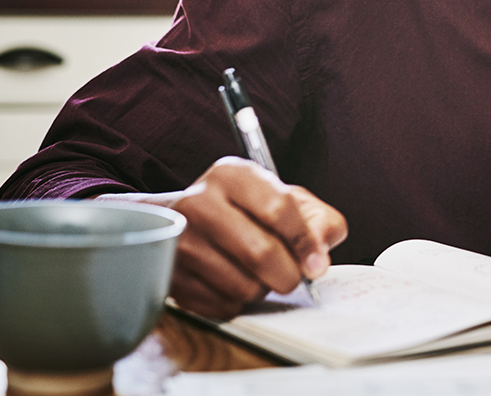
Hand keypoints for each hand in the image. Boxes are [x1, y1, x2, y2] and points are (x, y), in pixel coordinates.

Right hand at [97, 157, 347, 318]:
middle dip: (288, 274)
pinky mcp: (170, 275)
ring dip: (262, 289)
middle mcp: (199, 203)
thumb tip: (318, 260)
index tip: (317, 263)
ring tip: (257, 274)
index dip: (306, 242)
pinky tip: (234, 282)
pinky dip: (239, 302)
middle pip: (261, 253)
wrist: (186, 221)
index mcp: (233, 175)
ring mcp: (179, 241)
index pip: (279, 210)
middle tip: (291, 276)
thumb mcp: (289, 200)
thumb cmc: (247, 212)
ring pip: (242, 286)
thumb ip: (319, 222)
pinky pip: (222, 305)